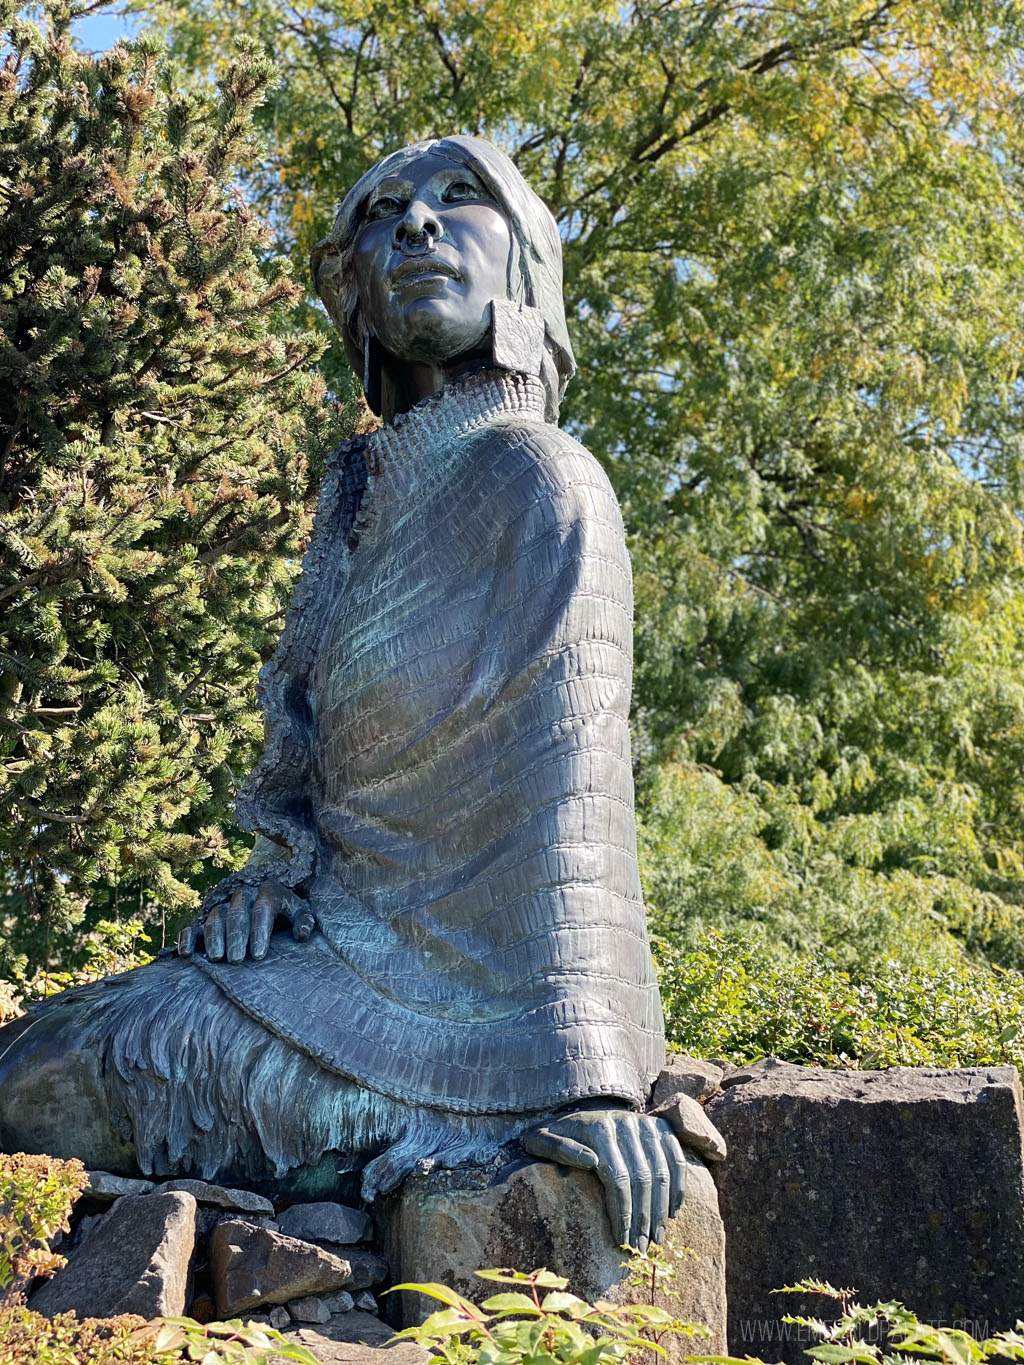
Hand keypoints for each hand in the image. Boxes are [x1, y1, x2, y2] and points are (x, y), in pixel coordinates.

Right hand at [177, 881, 314, 962]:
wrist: (269, 901)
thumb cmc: (288, 914)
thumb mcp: (300, 913)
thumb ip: (305, 922)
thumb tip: (301, 935)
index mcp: (268, 891)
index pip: (263, 908)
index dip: (260, 931)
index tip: (259, 955)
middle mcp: (244, 894)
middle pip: (237, 913)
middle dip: (236, 937)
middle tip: (237, 960)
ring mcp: (223, 904)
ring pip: (216, 916)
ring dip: (214, 937)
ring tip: (217, 959)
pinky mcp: (206, 917)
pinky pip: (194, 925)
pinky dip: (188, 937)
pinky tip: (187, 954)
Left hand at [522, 1107, 685, 1250]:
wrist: (579, 1110)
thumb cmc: (555, 1135)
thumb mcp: (540, 1139)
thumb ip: (556, 1148)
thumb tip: (590, 1161)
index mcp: (597, 1128)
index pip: (617, 1178)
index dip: (622, 1213)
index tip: (622, 1242)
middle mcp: (625, 1123)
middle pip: (642, 1178)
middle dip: (643, 1219)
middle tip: (641, 1249)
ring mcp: (645, 1123)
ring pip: (662, 1172)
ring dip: (661, 1210)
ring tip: (657, 1239)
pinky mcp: (659, 1127)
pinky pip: (676, 1159)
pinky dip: (678, 1187)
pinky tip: (673, 1214)